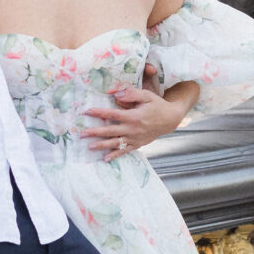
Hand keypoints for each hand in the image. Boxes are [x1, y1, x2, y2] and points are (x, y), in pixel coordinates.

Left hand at [79, 82, 196, 159]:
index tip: (87, 111)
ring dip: (102, 145)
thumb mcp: (147, 95)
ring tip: (90, 146)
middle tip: (82, 133)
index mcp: (134, 116)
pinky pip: (125, 151)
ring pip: (116, 143)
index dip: (99, 113)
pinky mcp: (138, 144)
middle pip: (111, 131)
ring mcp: (135, 138)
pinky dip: (115, 155)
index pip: (113, 114)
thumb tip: (116, 96)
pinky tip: (105, 158)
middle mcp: (133, 129)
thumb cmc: (157, 105)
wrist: (170, 119)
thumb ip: (132, 94)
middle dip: (95, 132)